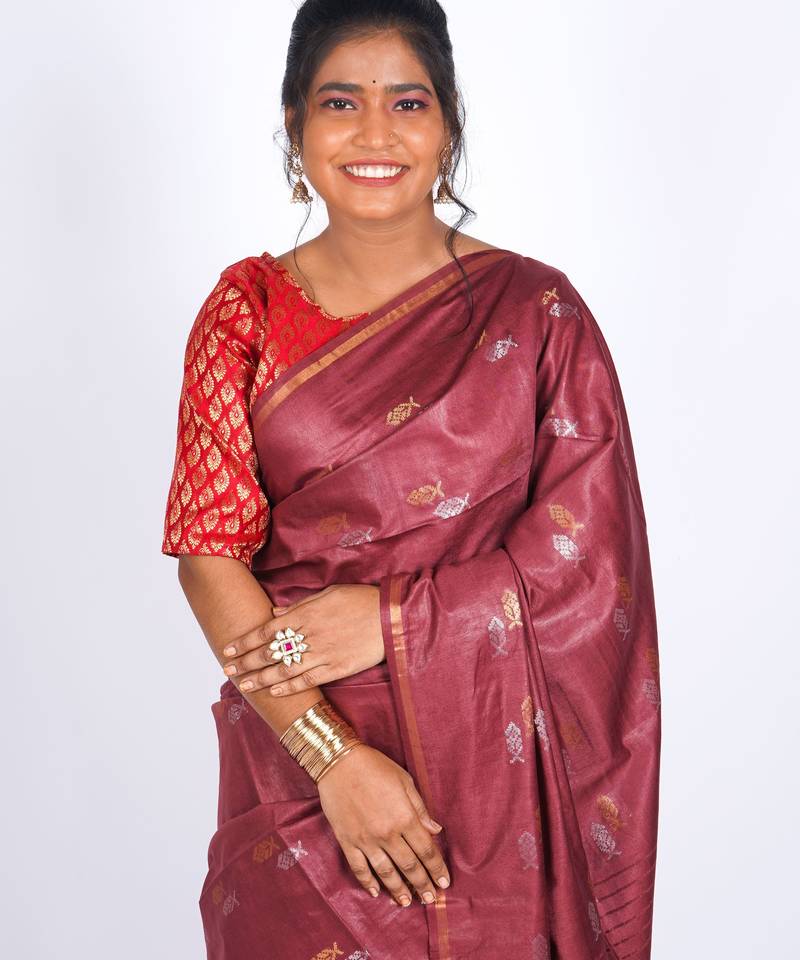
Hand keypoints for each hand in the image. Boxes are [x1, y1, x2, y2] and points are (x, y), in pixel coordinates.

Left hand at [220, 584, 383, 696]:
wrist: (390, 616)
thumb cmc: (360, 600)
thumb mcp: (328, 594)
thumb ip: (300, 605)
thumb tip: (275, 612)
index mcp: (305, 615)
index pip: (266, 630)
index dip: (245, 641)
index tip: (228, 650)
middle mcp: (309, 635)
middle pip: (270, 652)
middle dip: (246, 662)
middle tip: (228, 671)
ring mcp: (322, 654)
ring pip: (284, 669)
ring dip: (261, 678)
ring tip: (244, 686)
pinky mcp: (336, 668)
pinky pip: (308, 680)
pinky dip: (290, 687)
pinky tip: (275, 692)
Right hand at [317, 742, 450, 905]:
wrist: (338, 763)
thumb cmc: (375, 767)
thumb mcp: (404, 781)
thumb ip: (420, 809)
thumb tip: (436, 830)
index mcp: (405, 817)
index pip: (426, 850)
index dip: (437, 868)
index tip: (444, 882)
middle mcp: (387, 834)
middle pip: (410, 866)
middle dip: (422, 884)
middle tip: (430, 898)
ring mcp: (366, 840)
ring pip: (386, 873)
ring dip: (398, 890)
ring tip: (407, 902)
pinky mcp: (348, 841)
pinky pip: (359, 868)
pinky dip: (368, 882)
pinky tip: (375, 892)